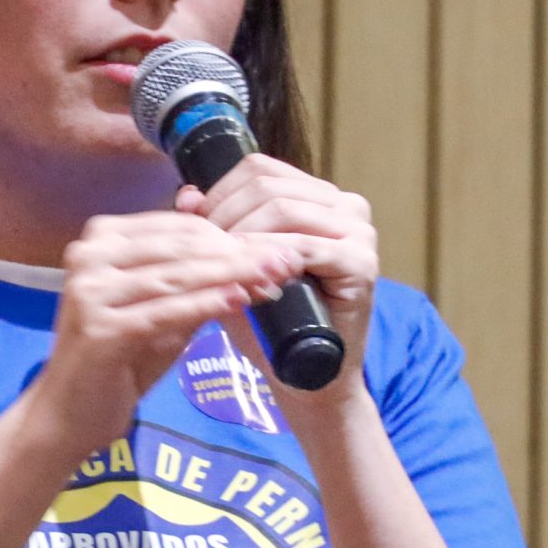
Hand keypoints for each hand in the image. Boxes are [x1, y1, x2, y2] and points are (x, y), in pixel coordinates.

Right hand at [31, 210, 304, 452]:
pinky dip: (207, 304)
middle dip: (238, 253)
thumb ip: (196, 282)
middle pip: (181, 247)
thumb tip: (253, 256)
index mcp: (101, 241)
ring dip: (231, 275)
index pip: (179, 227)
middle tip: (285, 258)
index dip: (230, 234)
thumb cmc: (118, 362)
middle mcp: (90, 257)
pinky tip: (240, 300)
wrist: (68, 416)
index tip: (274, 246)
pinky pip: (166, 311)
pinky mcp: (99, 329)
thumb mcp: (161, 312)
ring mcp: (91, 292)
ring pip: (177, 276)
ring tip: (274, 277)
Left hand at [176, 158, 378, 401]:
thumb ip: (216, 228)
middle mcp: (347, 205)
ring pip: (283, 209)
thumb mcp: (236, 267)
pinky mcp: (361, 264)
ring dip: (241, 236)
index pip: (260, 169)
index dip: (219, 192)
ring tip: (220, 264)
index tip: (193, 224)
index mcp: (320, 197)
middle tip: (202, 250)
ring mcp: (359, 233)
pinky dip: (267, 257)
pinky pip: (303, 246)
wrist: (306, 378)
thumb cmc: (270, 324)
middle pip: (268, 185)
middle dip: (224, 216)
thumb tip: (185, 195)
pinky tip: (246, 275)